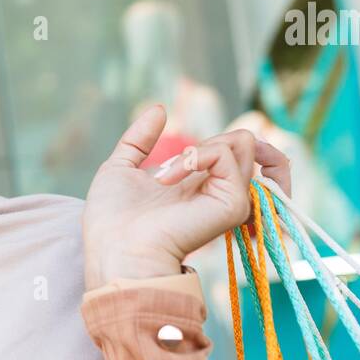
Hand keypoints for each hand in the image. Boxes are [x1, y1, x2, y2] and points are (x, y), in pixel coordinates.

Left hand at [83, 105, 292, 288]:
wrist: (115, 250)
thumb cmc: (112, 221)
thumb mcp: (120, 167)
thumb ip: (139, 138)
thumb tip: (161, 109)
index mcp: (199, 185)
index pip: (236, 151)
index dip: (214, 141)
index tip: (162, 169)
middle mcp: (221, 191)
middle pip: (247, 143)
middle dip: (208, 143)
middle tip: (166, 173)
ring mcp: (231, 198)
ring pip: (244, 142)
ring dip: (197, 149)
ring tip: (165, 176)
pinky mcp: (233, 204)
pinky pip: (226, 154)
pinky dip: (193, 156)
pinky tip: (166, 180)